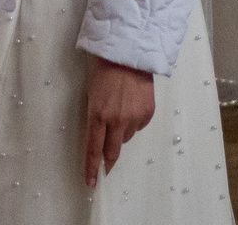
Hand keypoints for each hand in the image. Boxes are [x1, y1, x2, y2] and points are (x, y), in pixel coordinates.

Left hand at [81, 58, 155, 188]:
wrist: (129, 55)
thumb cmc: (104, 72)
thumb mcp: (92, 96)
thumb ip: (95, 118)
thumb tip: (100, 137)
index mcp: (98, 116)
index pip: (93, 149)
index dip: (91, 168)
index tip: (90, 183)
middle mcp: (116, 121)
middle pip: (112, 152)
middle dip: (108, 162)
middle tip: (105, 168)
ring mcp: (134, 119)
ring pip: (126, 137)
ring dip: (120, 133)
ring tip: (119, 112)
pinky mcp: (147, 114)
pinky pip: (138, 126)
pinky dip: (133, 122)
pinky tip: (131, 106)